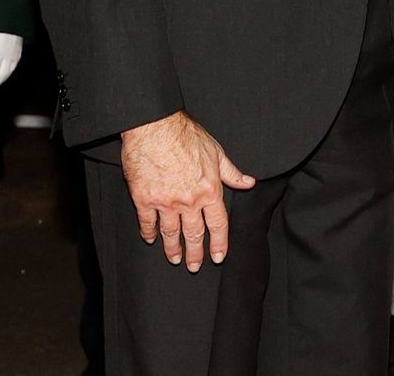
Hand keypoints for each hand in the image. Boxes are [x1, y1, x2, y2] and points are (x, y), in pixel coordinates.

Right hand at [120, 111, 254, 271]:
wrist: (155, 127)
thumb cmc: (186, 135)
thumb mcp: (216, 151)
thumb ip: (231, 172)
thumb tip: (248, 183)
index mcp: (209, 190)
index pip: (218, 224)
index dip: (219, 243)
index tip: (218, 256)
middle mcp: (189, 201)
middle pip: (194, 234)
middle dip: (195, 253)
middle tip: (194, 266)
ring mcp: (166, 203)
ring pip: (170, 233)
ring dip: (172, 248)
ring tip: (174, 258)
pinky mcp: (144, 200)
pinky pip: (147, 223)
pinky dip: (149, 233)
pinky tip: (150, 238)